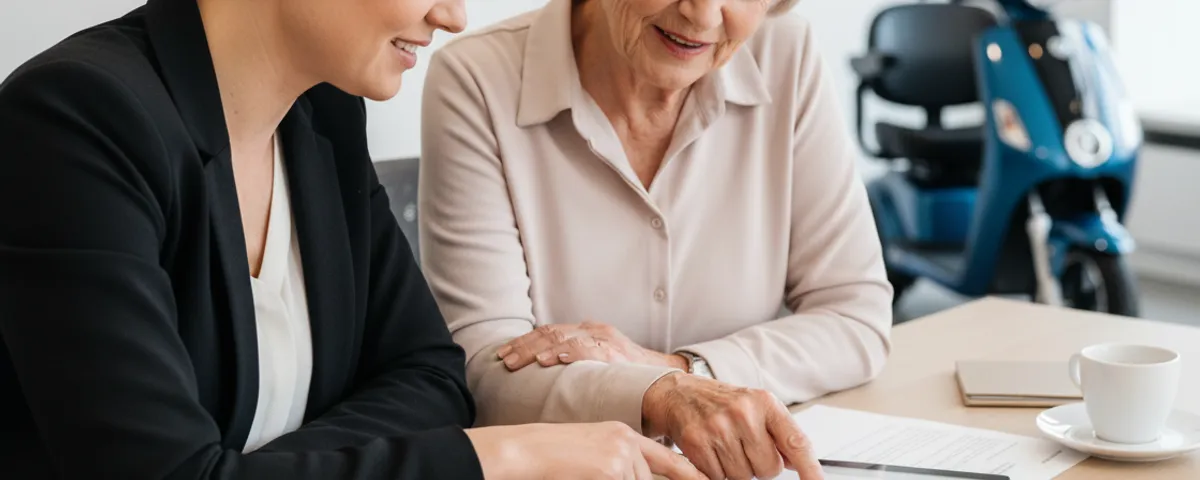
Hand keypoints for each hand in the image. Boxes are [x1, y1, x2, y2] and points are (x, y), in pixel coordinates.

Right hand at [465, 422, 705, 479]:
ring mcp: (620, 455)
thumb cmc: (556, 456)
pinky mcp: (611, 469)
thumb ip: (622, 463)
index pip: (667, 459)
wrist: (528, 450)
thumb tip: (643, 476)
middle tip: (636, 476)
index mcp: (624, 434)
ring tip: (589, 471)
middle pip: (649, 479)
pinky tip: (588, 475)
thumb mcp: (595, 453)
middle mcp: (627, 442)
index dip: (691, 474)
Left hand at [496, 321, 688, 371]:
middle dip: (524, 346)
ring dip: (537, 351)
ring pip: (563, 338)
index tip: (504, 353)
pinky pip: (587, 349)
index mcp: (587, 331)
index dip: (524, 341)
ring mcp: (604, 339)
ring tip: (519, 362)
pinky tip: (552, 360)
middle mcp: (593, 330)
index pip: (549, 331)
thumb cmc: (628, 375)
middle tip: (504, 360)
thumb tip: (544, 376)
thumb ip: (577, 363)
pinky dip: (568, 353)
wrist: (665, 376)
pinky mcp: (615, 351)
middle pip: (550, 332)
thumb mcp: (599, 363)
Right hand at [642, 373, 823, 479]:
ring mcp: (719, 427)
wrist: (680, 393)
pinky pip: (719, 478)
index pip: (796, 442)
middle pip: (769, 468)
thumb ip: (779, 433)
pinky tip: (712, 452)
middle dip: (760, 466)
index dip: (811, 469)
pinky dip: (717, 471)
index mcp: (765, 402)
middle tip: (745, 447)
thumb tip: (799, 463)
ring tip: (726, 447)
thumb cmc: (722, 402)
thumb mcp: (756, 407)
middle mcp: (743, 413)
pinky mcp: (697, 442)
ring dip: (737, 470)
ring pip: (744, 477)